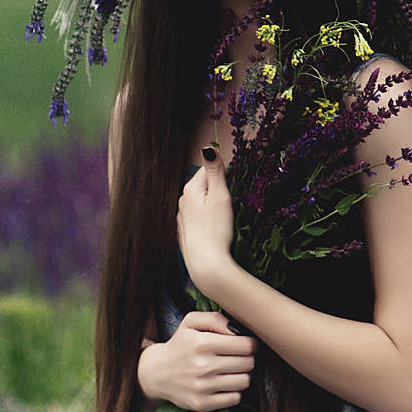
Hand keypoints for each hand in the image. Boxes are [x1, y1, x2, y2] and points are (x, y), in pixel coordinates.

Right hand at [138, 310, 256, 411]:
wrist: (156, 373)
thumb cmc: (180, 344)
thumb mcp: (191, 322)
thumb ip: (215, 318)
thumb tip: (237, 331)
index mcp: (202, 343)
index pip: (246, 346)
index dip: (251, 344)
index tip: (246, 345)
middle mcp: (203, 366)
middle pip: (248, 363)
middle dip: (248, 358)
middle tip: (239, 357)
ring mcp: (203, 387)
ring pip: (244, 381)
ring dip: (243, 375)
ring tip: (232, 370)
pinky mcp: (202, 404)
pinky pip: (235, 398)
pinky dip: (235, 391)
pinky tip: (225, 384)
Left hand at [176, 147, 235, 296]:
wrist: (206, 264)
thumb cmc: (215, 230)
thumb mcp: (220, 196)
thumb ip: (215, 170)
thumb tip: (208, 147)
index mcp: (190, 189)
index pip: (209, 170)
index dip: (224, 179)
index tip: (229, 194)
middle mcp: (182, 201)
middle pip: (205, 186)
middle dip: (218, 193)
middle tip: (227, 209)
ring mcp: (182, 217)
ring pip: (202, 203)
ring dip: (213, 207)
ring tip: (222, 223)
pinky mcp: (186, 231)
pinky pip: (199, 218)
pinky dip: (207, 221)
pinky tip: (214, 232)